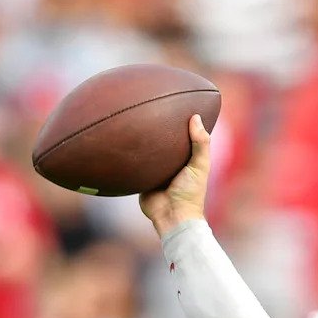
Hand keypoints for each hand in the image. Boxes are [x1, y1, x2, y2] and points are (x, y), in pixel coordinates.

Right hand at [140, 113, 210, 237]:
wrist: (171, 216)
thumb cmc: (190, 193)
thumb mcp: (199, 166)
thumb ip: (200, 143)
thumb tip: (195, 116)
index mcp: (186, 158)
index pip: (183, 135)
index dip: (180, 121)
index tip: (176, 101)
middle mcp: (171, 162)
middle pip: (163, 140)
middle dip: (156, 126)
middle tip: (148, 104)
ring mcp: (155, 170)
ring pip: (146, 150)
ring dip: (139, 139)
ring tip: (129, 117)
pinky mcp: (141, 178)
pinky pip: (133, 163)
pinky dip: (128, 155)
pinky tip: (117, 140)